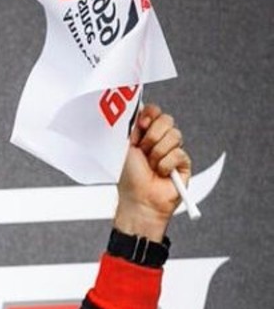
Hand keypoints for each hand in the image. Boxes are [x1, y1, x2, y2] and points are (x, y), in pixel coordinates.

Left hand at [114, 103, 191, 239]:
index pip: (154, 112)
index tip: (142, 125)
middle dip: (152, 136)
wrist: (139, 199)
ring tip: (151, 166)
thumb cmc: (128, 178)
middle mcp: (159, 140)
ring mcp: (173, 150)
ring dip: (157, 153)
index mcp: (144, 134)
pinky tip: (161, 173)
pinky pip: (179, 153)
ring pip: (175, 135)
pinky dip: (166, 164)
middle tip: (143, 151)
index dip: (151, 115)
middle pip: (167, 120)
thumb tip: (136, 108)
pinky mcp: (184, 162)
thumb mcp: (124, 147)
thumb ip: (131, 127)